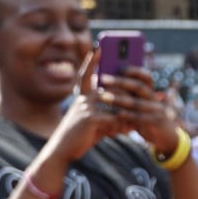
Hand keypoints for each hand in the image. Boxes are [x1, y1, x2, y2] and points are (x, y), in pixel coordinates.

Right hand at [43, 46, 124, 166]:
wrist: (63, 151)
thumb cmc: (79, 136)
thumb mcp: (92, 122)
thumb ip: (106, 114)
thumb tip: (125, 114)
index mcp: (82, 98)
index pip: (86, 75)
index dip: (91, 61)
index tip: (98, 47)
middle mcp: (83, 99)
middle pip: (112, 90)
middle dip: (127, 100)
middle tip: (134, 109)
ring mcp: (86, 107)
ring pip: (116, 103)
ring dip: (124, 116)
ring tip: (128, 127)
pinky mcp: (90, 117)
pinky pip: (114, 118)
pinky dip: (120, 126)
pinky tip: (121, 134)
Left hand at [101, 66, 181, 156]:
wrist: (165, 135)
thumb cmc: (145, 117)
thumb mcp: (140, 103)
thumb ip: (129, 94)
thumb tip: (107, 81)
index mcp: (151, 91)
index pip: (146, 76)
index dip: (133, 71)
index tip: (119, 67)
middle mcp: (155, 98)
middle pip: (138, 87)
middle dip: (120, 82)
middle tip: (103, 78)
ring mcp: (157, 110)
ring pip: (137, 102)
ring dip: (119, 99)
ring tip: (103, 96)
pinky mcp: (155, 122)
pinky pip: (140, 118)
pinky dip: (128, 115)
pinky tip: (116, 113)